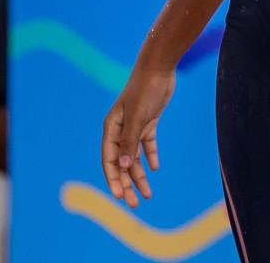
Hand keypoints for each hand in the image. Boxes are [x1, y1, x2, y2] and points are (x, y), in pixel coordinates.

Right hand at [100, 64, 175, 206]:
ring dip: (140, 175)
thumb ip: (130, 142)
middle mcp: (120, 129)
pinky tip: (154, 168)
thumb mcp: (138, 117)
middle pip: (122, 163)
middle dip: (127, 184)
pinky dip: (150, 156)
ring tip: (148, 194)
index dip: (114, 179)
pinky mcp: (148, 121)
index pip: (110, 160)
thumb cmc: (145, 90)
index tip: (120, 196)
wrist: (159, 67)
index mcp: (112, 128)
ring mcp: (134, 126)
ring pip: (134, 157)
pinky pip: (147, 144)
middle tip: (136, 204)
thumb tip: (124, 167)